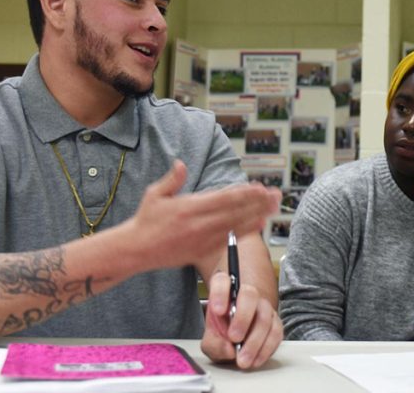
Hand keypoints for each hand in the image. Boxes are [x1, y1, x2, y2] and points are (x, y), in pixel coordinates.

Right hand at [125, 161, 278, 270]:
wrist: (136, 250)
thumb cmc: (146, 220)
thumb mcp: (155, 194)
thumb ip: (172, 179)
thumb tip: (180, 164)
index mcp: (190, 207)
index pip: (224, 199)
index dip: (245, 194)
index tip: (260, 188)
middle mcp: (200, 224)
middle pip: (236, 212)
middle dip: (258, 203)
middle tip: (276, 195)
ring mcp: (203, 239)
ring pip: (237, 226)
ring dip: (258, 216)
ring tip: (274, 207)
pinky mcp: (203, 250)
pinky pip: (229, 240)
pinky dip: (246, 231)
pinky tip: (260, 224)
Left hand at [201, 270, 282, 368]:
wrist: (238, 334)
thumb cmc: (223, 330)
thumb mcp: (210, 337)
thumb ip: (213, 343)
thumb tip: (228, 349)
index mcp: (225, 290)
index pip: (222, 282)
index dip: (220, 294)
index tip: (217, 310)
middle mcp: (246, 293)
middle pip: (249, 295)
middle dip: (242, 318)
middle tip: (234, 338)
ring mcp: (263, 306)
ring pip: (264, 316)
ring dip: (255, 341)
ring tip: (243, 359)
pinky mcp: (274, 321)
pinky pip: (275, 332)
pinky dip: (266, 348)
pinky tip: (255, 359)